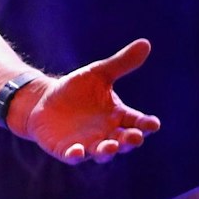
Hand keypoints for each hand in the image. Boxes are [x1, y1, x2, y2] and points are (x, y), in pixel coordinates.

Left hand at [20, 39, 160, 162]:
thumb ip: (121, 63)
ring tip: (111, 148)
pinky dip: (77, 155)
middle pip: (123, 141)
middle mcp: (107, 134)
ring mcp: (88, 144)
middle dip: (130, 141)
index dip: (146, 125)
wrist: (44, 101)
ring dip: (107, 152)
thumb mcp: (98, 74)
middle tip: (135, 138)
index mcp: (118, 116)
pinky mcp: (67, 150)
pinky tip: (78, 151)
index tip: (154, 124)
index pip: (137, 122)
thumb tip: (146, 43)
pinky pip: (74, 156)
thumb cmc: (77, 89)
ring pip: (102, 153)